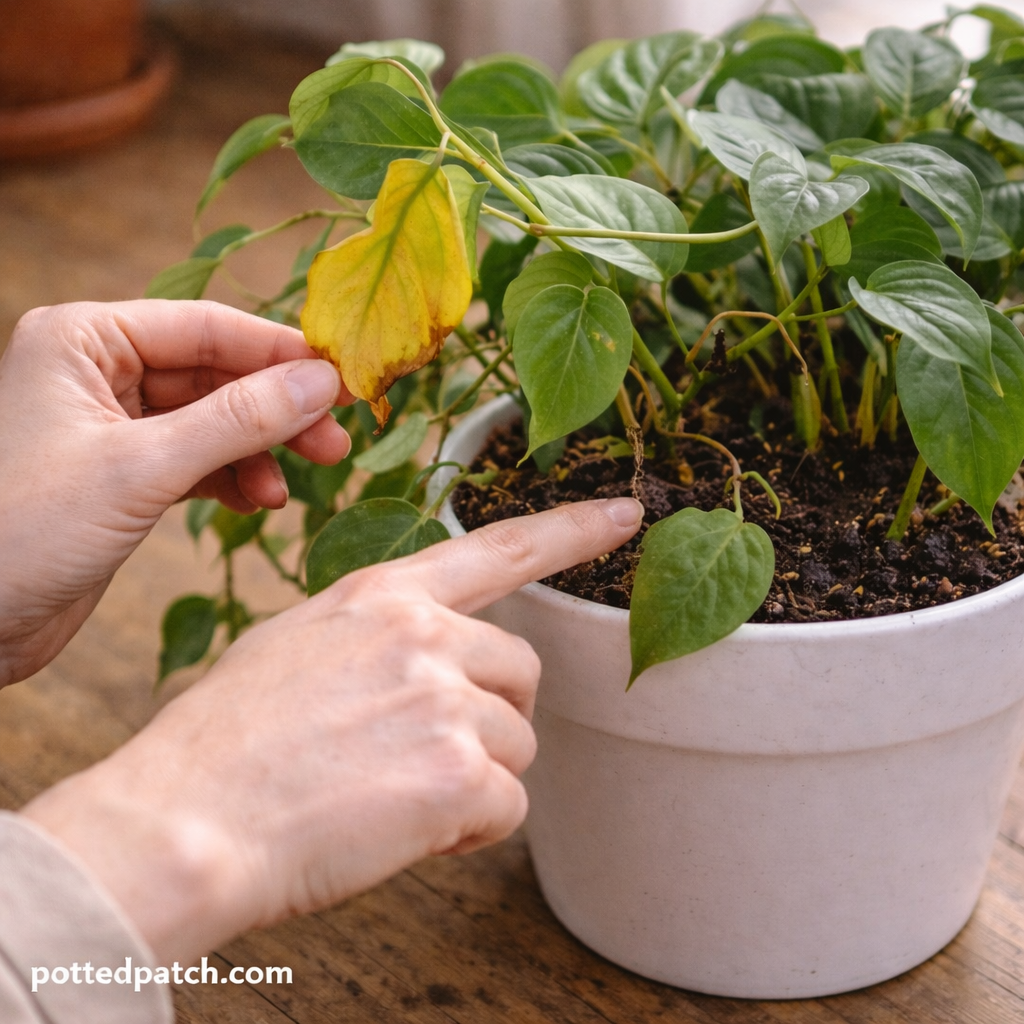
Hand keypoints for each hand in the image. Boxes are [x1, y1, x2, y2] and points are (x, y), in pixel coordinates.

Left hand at [0, 300, 351, 685]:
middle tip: (335, 444)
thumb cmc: (21, 530)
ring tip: (290, 492)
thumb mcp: (141, 469)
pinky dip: (230, 480)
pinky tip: (255, 504)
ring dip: (258, 453)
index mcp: (84, 339)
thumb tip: (322, 381)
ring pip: (211, 422)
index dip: (280, 353)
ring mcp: (111, 425)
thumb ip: (238, 421)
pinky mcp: (122, 475)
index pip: (207, 327)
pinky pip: (195, 461)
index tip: (344, 379)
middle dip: (276, 412)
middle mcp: (97, 371)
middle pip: (216, 375)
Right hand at [21, 498, 642, 964]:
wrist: (182, 820)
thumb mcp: (297, 648)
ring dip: (473, 779)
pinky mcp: (458, 769)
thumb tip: (428, 667)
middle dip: (489, 717)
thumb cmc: (224, 746)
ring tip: (390, 795)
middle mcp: (423, 631)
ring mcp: (444, 695)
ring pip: (517, 745)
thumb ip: (377, 640)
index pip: (497, 550)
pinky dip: (468, 828)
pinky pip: (508, 805)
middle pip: (520, 672)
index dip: (569, 532)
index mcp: (382, 595)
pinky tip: (403, 829)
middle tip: (420, 756)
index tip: (624, 515)